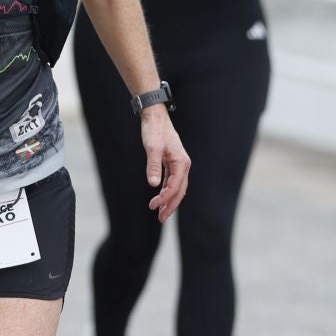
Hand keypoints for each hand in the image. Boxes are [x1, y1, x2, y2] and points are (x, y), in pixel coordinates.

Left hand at [140, 108, 190, 222]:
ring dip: (169, 200)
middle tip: (160, 218)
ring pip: (176, 187)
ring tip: (160, 213)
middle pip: (180, 190)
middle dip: (171, 205)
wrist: (155, 116)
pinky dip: (167, 191)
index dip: (165, 199)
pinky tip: (160, 198)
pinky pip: (172, 181)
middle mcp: (183, 165)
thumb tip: (153, 185)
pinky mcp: (172, 162)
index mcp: (181, 162)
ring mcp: (178, 164)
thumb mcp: (152, 147)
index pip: (175, 187)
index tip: (153, 206)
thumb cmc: (154, 130)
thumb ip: (153, 166)